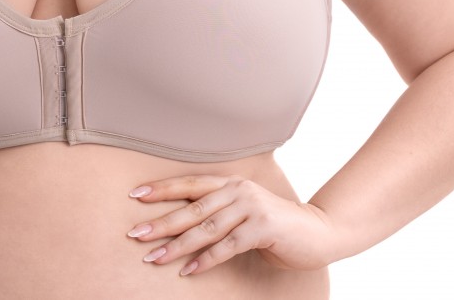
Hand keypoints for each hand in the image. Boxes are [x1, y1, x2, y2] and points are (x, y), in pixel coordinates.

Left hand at [126, 175, 335, 276]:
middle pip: (191, 207)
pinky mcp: (262, 227)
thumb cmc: (274, 226)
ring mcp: (250, 207)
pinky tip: (189, 270)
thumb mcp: (243, 212)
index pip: (189, 184)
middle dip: (161, 222)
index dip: (161, 189)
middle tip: (136, 234)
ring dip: (178, 245)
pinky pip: (227, 246)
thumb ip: (219, 212)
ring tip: (155, 258)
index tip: (135, 196)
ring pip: (206, 227)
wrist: (318, 232)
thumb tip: (182, 224)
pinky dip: (206, 259)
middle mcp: (237, 190)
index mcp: (230, 182)